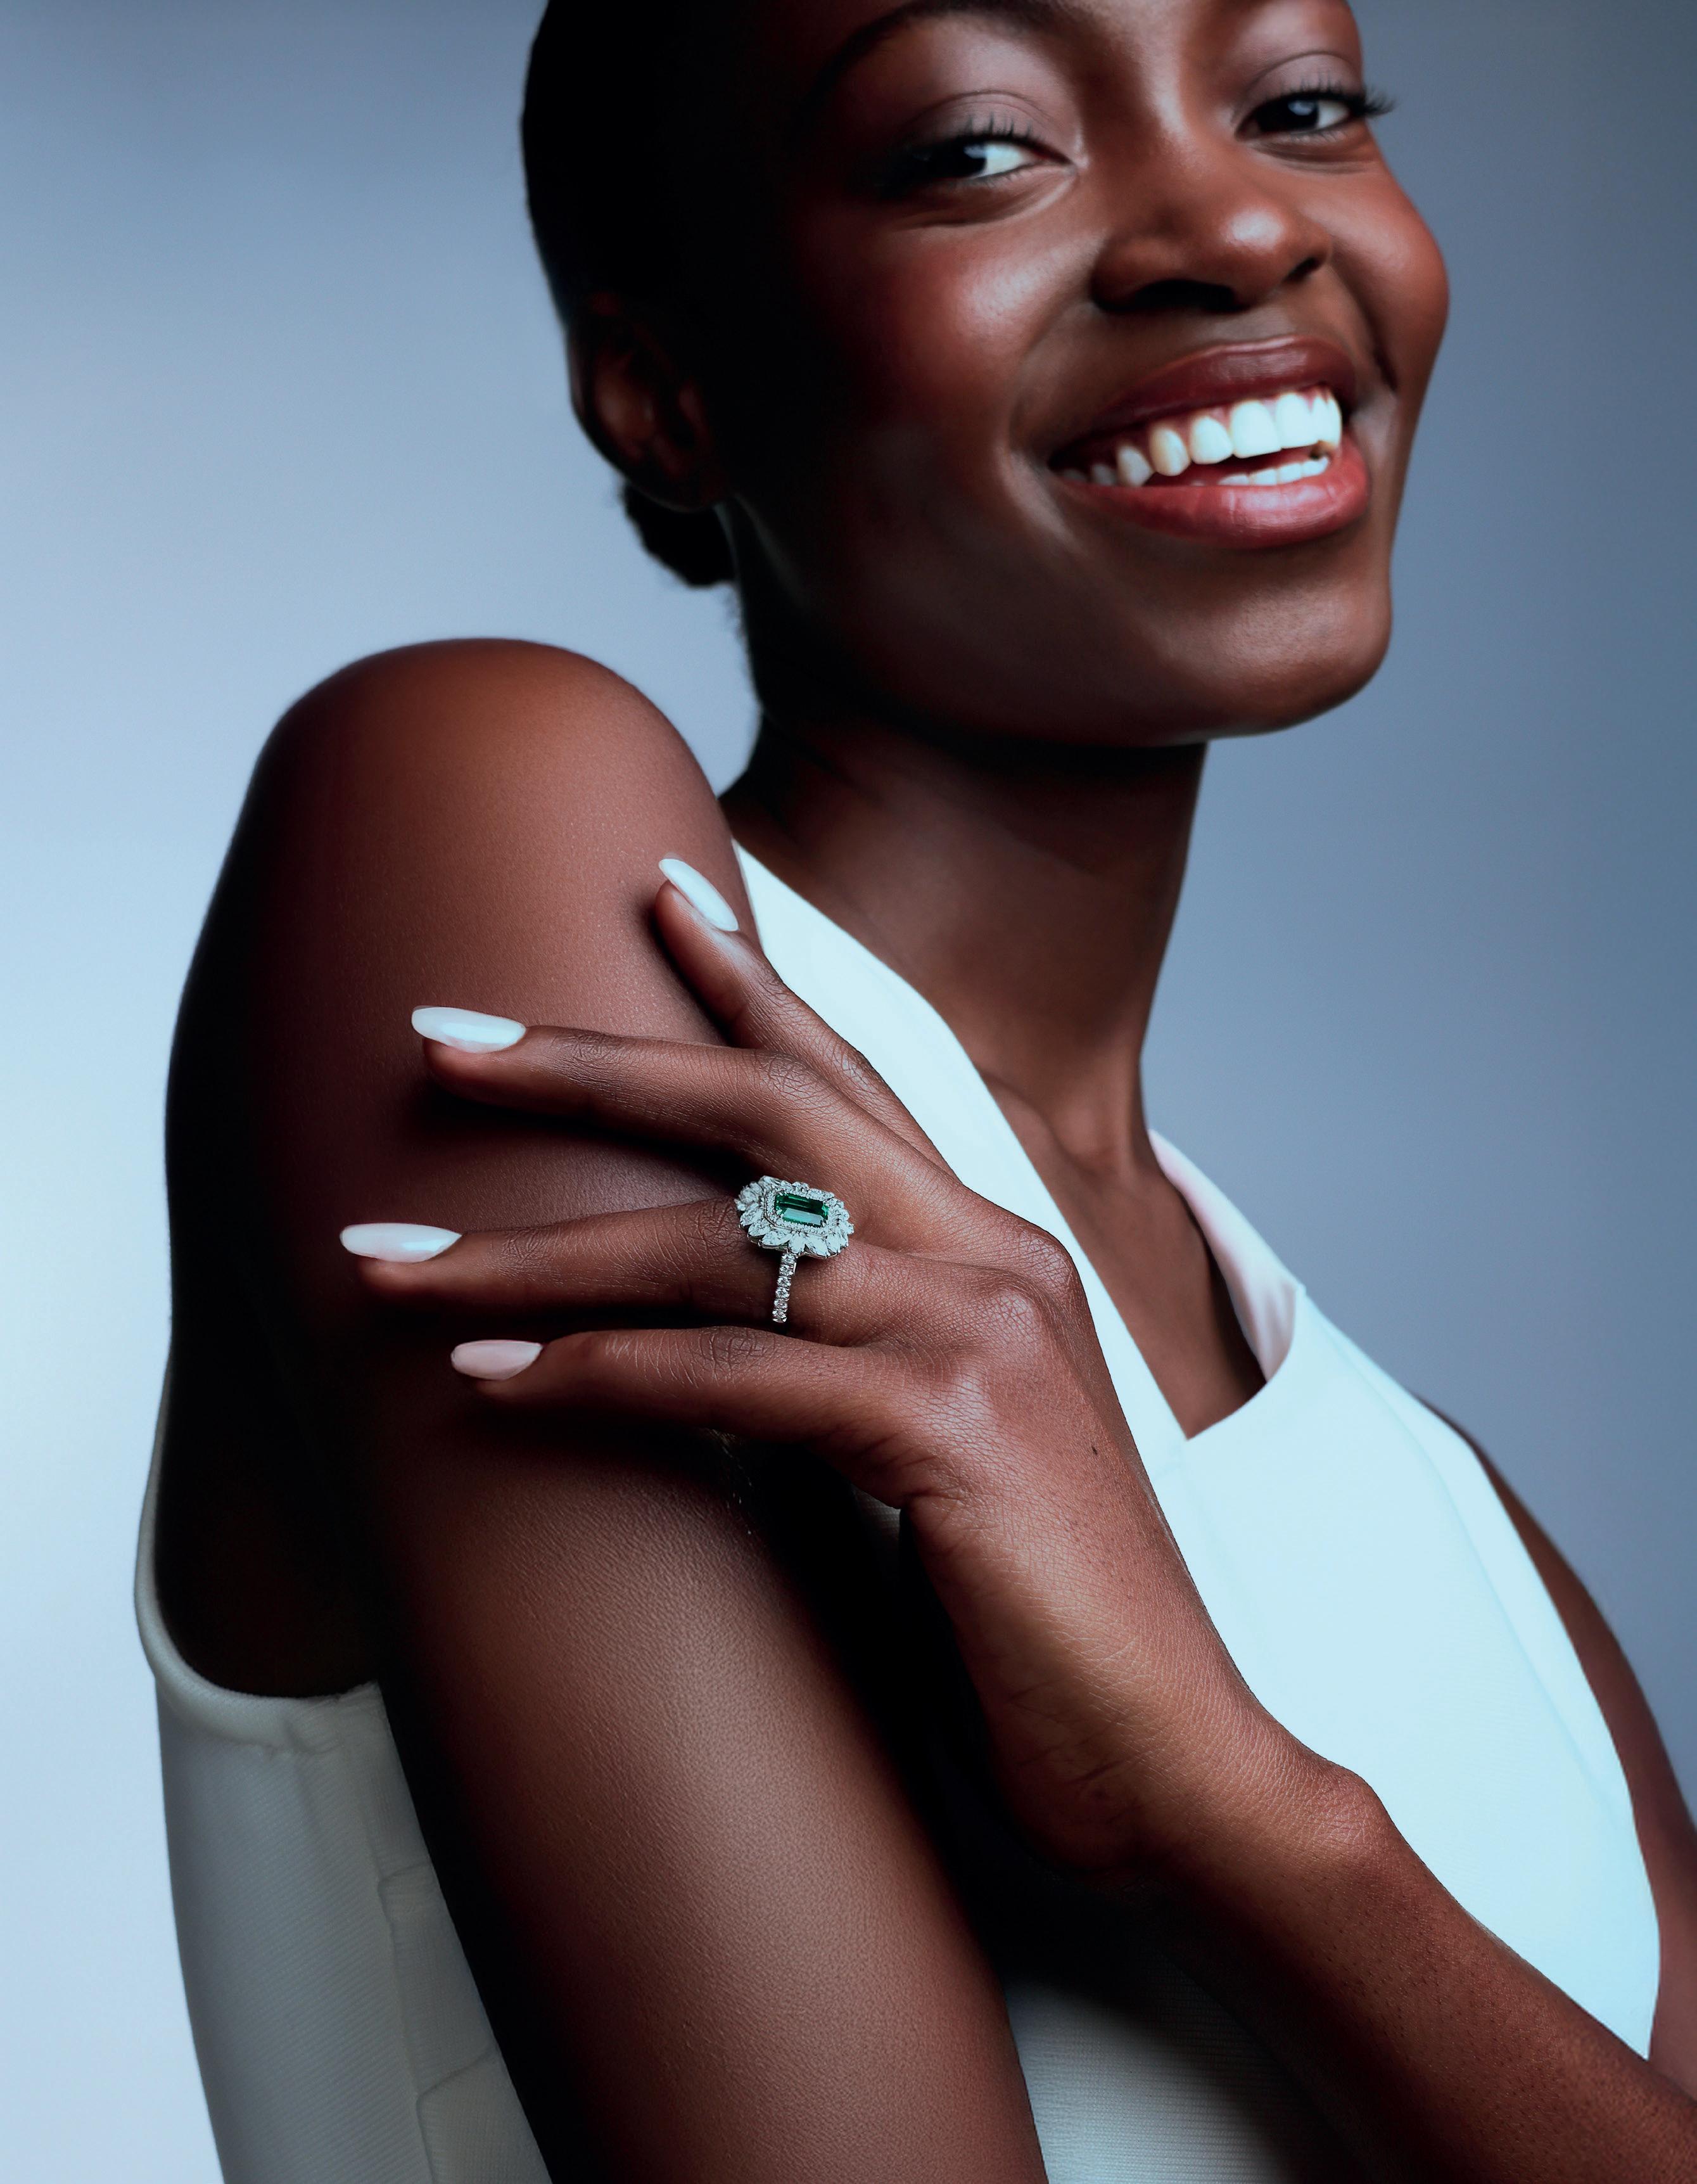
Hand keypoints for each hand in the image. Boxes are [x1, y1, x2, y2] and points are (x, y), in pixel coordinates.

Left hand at [346, 873, 1316, 1881]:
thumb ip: (855, 1355)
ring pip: (713, 1247)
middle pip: (764, 1112)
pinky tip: (494, 1383)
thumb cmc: (1038, 1616)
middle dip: (589, 1062)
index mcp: (996, 1247)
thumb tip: (708, 1326)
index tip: (652, 895)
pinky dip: (601, 1375)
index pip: (848, 1081)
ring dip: (531, 1253)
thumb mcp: (947, 1445)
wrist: (1172, 1757)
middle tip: (443, 1041)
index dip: (747, 984)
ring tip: (390, 1261)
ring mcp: (978, 1335)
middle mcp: (991, 1256)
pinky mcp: (952, 1432)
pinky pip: (735, 1376)